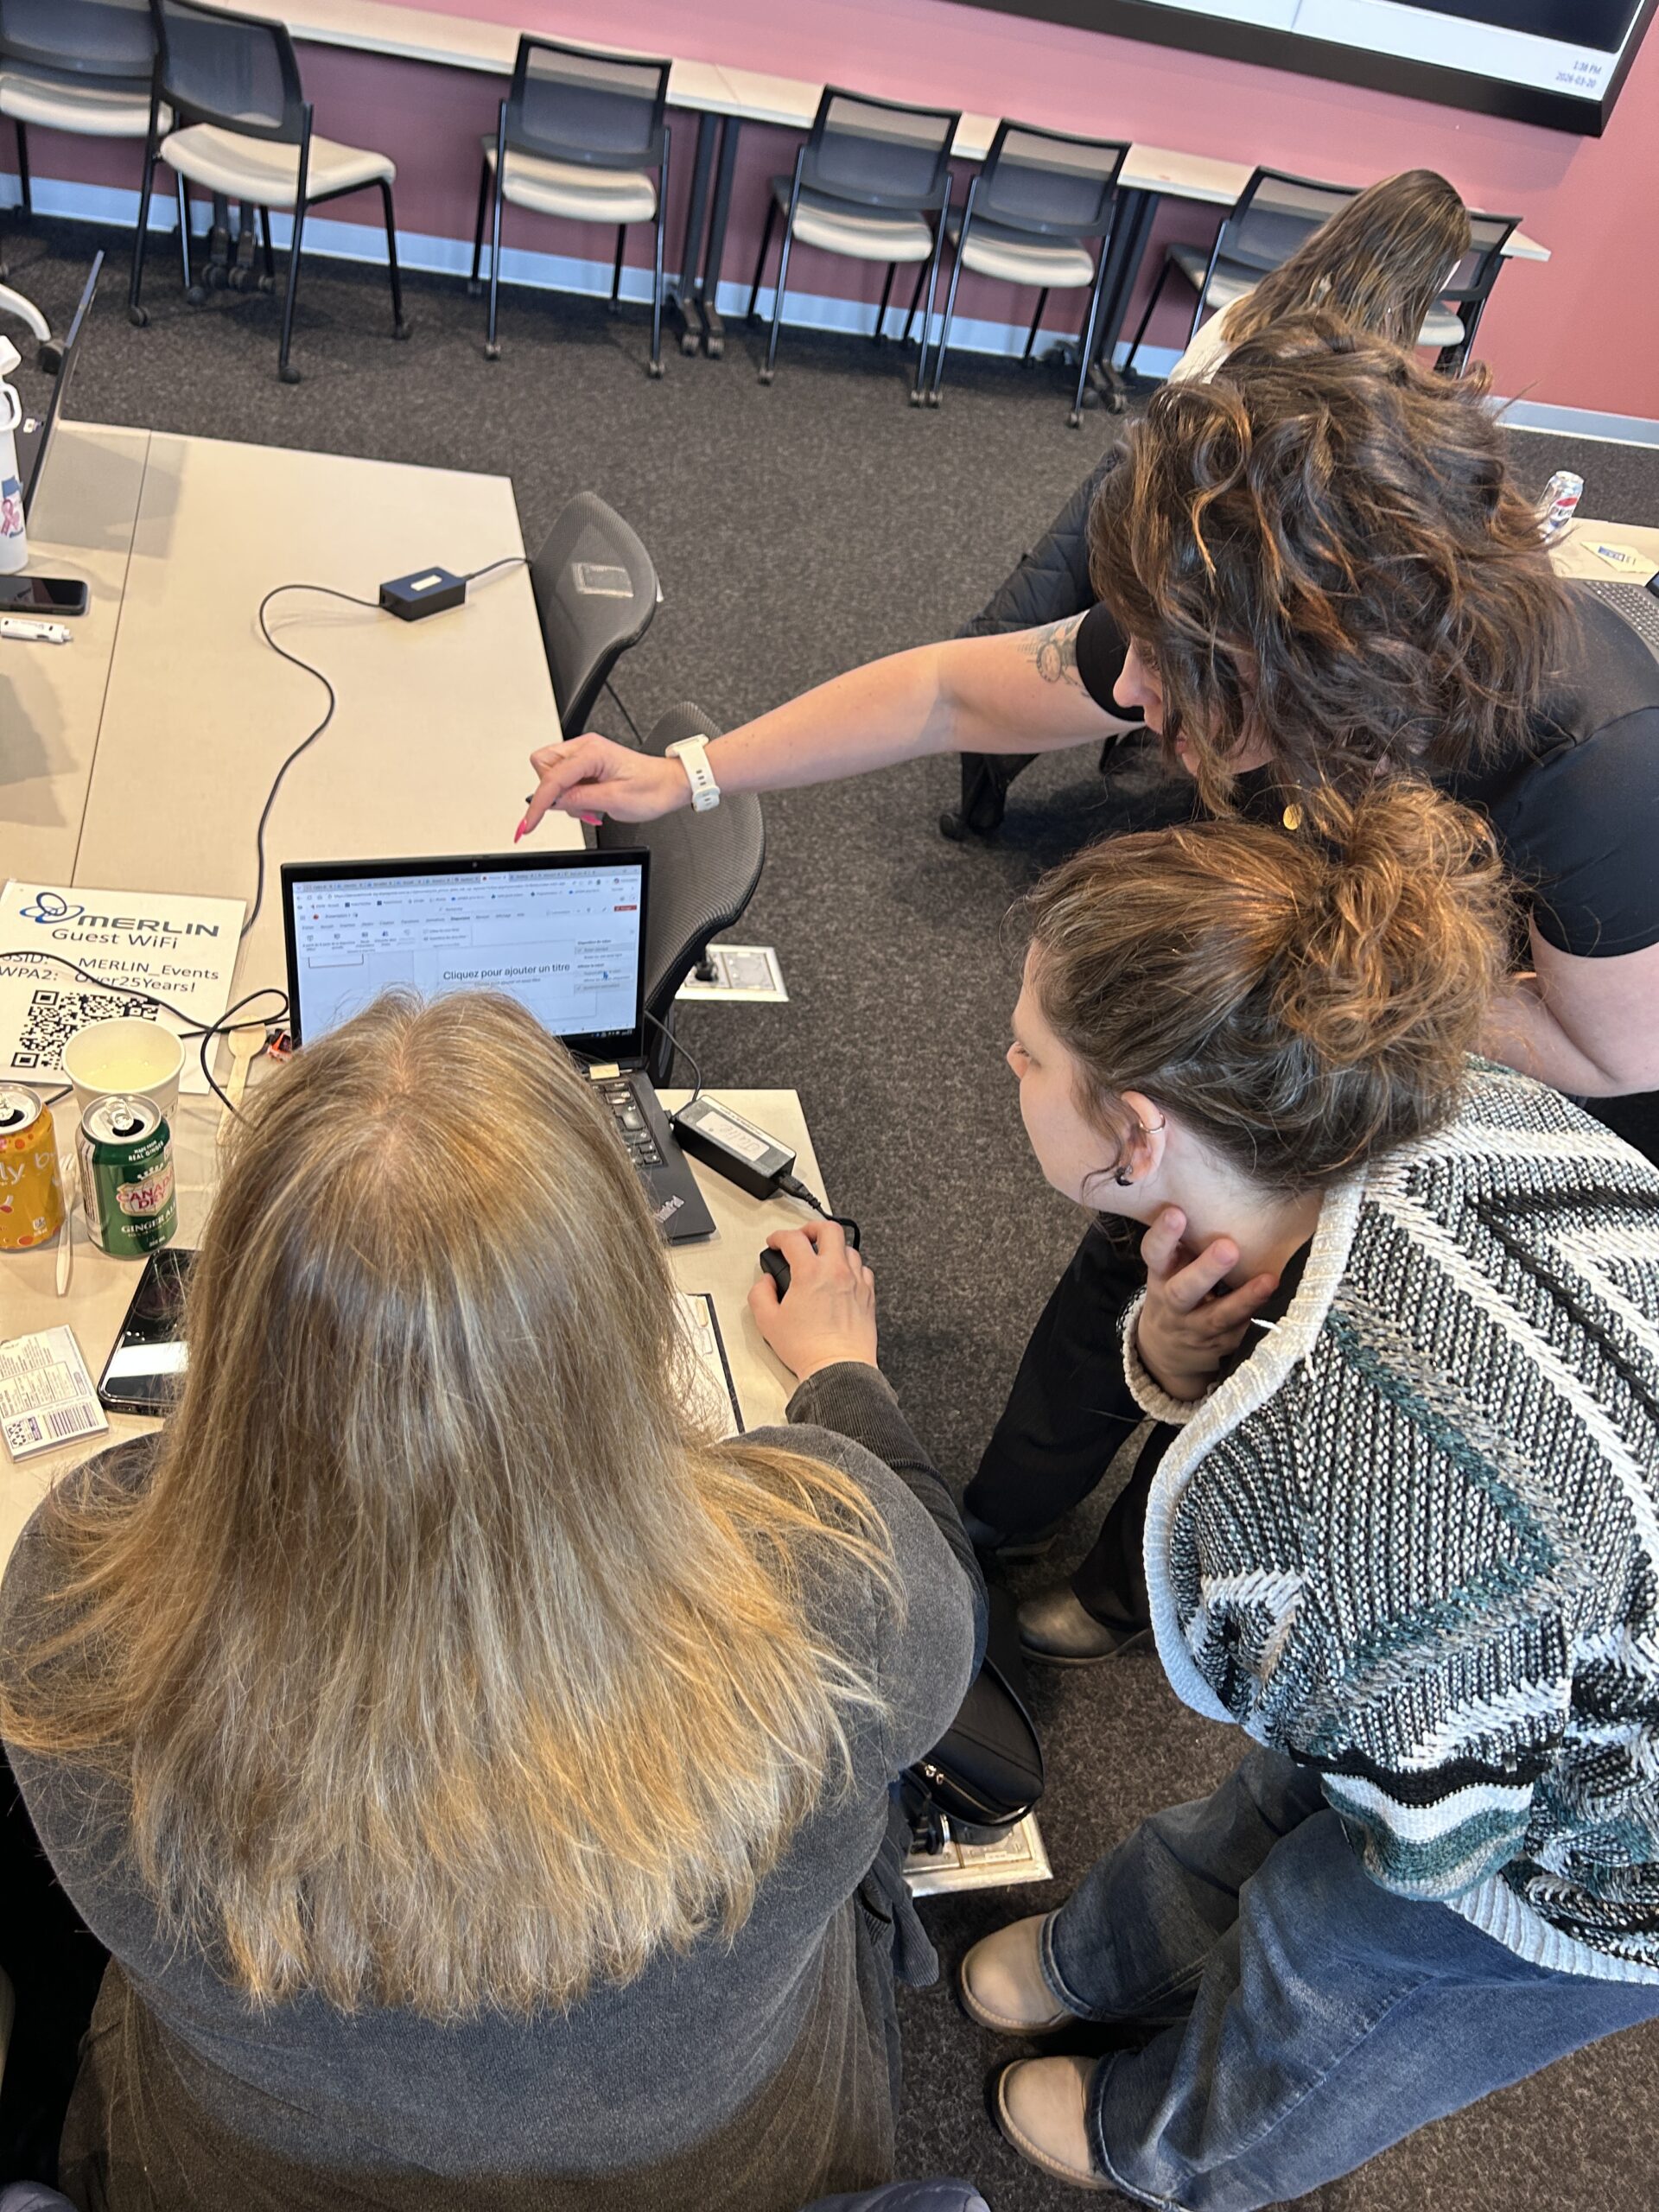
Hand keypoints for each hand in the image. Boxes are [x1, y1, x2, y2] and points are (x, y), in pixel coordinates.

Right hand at [517, 735, 688, 836]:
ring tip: (591, 806)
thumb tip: (552, 802)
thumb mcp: (614, 801)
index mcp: (592, 752)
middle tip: (575, 807)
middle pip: (543, 765)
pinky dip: (572, 795)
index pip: (552, 777)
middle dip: (551, 791)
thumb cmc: (652, 788)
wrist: (670, 784)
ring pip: (552, 773)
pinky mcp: (587, 764)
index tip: (529, 823)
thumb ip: (578, 800)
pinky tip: (592, 803)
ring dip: (564, 796)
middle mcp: (586, 748)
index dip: (539, 803)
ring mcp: (586, 755)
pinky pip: (565, 779)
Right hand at [748, 1221, 876, 1380]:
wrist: (838, 1368)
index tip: (775, 1242)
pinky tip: (842, 1277)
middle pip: (829, 1229)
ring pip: (849, 1248)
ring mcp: (856, 1282)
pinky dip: (851, 1267)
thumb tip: (765, 1283)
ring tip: (822, 1258)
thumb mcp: (768, 1322)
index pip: (793, 1239)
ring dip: (833, 1248)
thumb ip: (760, 1294)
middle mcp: (836, 1272)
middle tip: (802, 1237)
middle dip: (812, 1228)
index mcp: (810, 1273)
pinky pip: (863, 1270)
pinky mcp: (868, 1296)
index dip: (779, 1236)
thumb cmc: (808, 1349)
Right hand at [1133, 1207, 1276, 1403]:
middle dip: (1206, 1270)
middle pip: (1184, 1290)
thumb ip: (1185, 1244)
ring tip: (1269, 1281)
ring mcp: (1195, 1329)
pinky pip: (1241, 1336)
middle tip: (1228, 1248)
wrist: (1166, 1350)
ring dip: (1245, 1300)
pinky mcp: (1219, 1347)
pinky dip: (1261, 1323)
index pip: (1154, 1255)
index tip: (1176, 1213)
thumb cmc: (1175, 1292)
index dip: (1163, 1236)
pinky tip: (1283, 1310)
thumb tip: (1213, 1194)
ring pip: (1218, 1317)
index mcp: (1160, 1277)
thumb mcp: (1169, 1269)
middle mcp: (1173, 1305)